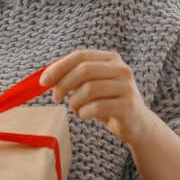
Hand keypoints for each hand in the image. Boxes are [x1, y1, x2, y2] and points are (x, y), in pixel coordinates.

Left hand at [39, 49, 157, 145]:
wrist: (136, 123)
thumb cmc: (107, 101)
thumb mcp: (91, 84)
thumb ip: (72, 75)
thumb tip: (46, 75)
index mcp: (111, 59)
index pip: (80, 56)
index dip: (58, 67)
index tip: (43, 81)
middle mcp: (121, 69)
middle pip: (84, 70)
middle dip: (63, 84)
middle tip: (56, 97)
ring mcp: (127, 87)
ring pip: (89, 89)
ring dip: (74, 101)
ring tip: (76, 107)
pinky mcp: (128, 106)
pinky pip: (97, 107)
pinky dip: (84, 112)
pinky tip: (85, 114)